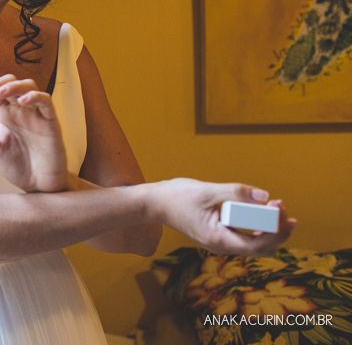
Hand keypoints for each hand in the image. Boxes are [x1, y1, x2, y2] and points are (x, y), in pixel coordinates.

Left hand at [0, 74, 68, 192]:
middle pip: (11, 82)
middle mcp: (21, 111)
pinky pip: (46, 102)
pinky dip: (35, 97)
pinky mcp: (51, 122)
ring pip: (29, 86)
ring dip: (13, 86)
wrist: (39, 187)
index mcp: (7, 115)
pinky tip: (22, 101)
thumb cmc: (19, 168)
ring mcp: (36, 115)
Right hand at [149, 178, 296, 256]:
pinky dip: (258, 227)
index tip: (281, 210)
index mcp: (218, 239)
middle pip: (261, 249)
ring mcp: (221, 242)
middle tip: (283, 208)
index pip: (257, 244)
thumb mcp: (207, 190)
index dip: (275, 230)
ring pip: (256, 245)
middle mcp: (221, 246)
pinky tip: (262, 211)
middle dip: (277, 231)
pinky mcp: (219, 235)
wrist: (155, 204)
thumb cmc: (177, 197)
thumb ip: (236, 192)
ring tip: (276, 207)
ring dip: (269, 229)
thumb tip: (264, 195)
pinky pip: (246, 237)